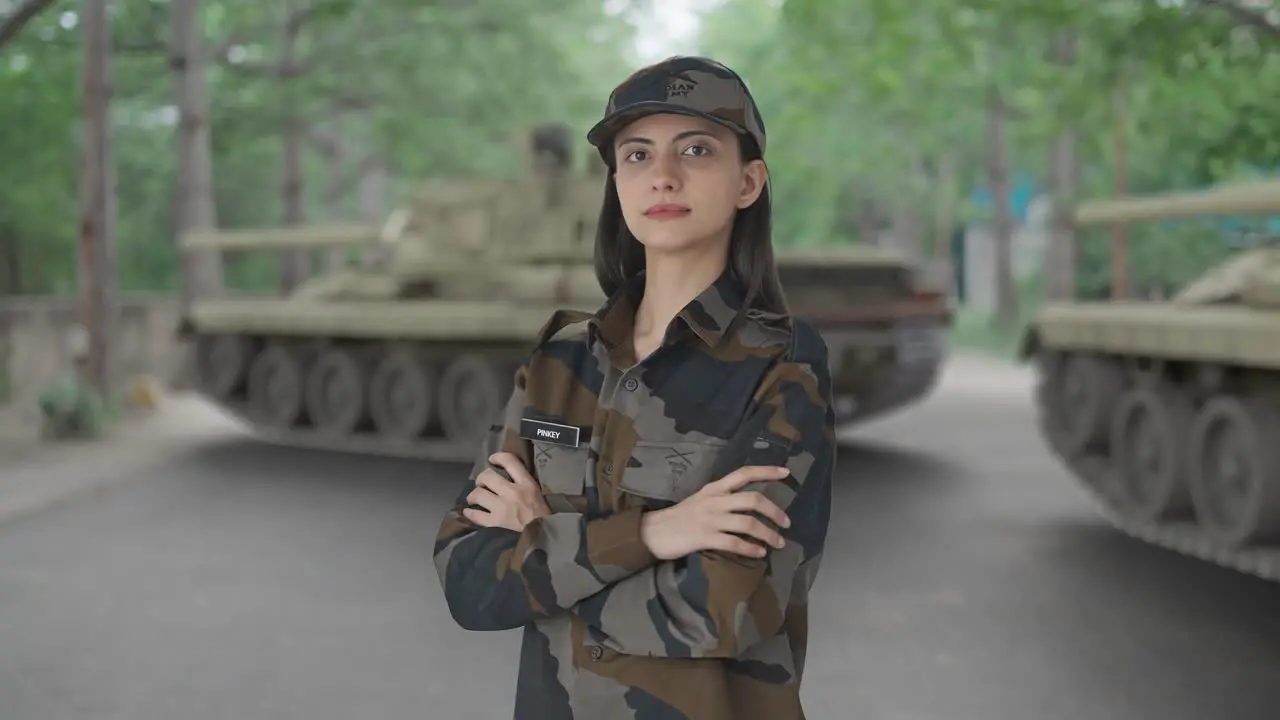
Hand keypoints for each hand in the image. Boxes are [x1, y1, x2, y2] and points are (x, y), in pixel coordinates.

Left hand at [462, 452, 551, 531]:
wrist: (543, 531)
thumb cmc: (541, 510)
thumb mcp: (536, 489)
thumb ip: (522, 479)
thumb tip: (504, 472)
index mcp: (525, 482)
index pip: (509, 461)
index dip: (498, 457)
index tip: (492, 459)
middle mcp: (512, 492)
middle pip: (488, 476)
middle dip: (482, 478)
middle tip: (482, 483)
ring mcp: (502, 507)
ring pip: (478, 494)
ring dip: (474, 495)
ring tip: (474, 497)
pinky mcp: (497, 521)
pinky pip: (477, 515)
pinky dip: (470, 513)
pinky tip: (468, 512)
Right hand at [639, 465, 791, 560]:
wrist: (654, 531)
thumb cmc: (680, 517)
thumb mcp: (701, 500)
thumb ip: (723, 499)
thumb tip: (751, 506)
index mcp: (715, 488)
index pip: (744, 473)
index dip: (767, 471)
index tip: (786, 472)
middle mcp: (715, 500)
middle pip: (753, 500)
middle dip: (774, 511)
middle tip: (786, 523)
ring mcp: (710, 519)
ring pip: (748, 523)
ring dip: (768, 534)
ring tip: (779, 543)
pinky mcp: (705, 537)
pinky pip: (734, 543)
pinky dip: (751, 549)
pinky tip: (759, 553)